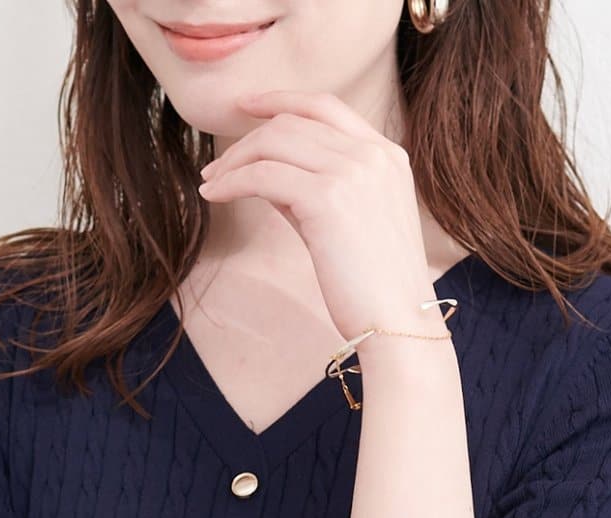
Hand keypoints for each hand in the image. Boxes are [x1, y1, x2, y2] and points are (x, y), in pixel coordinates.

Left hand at [197, 89, 442, 341]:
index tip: (246, 106)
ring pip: (275, 142)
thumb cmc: (373, 288)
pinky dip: (233, 182)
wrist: (398, 324)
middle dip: (247, 140)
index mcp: (386, 155)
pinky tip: (215, 194)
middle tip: (217, 167)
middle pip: (293, 122)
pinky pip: (264, 176)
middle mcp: (372, 154)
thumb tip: (265, 173)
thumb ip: (314, 191)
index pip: (325, 107)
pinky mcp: (327, 198)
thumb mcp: (348, 226)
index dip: (280, 100)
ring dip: (235, 160)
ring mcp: (353, 172)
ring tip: (212, 182)